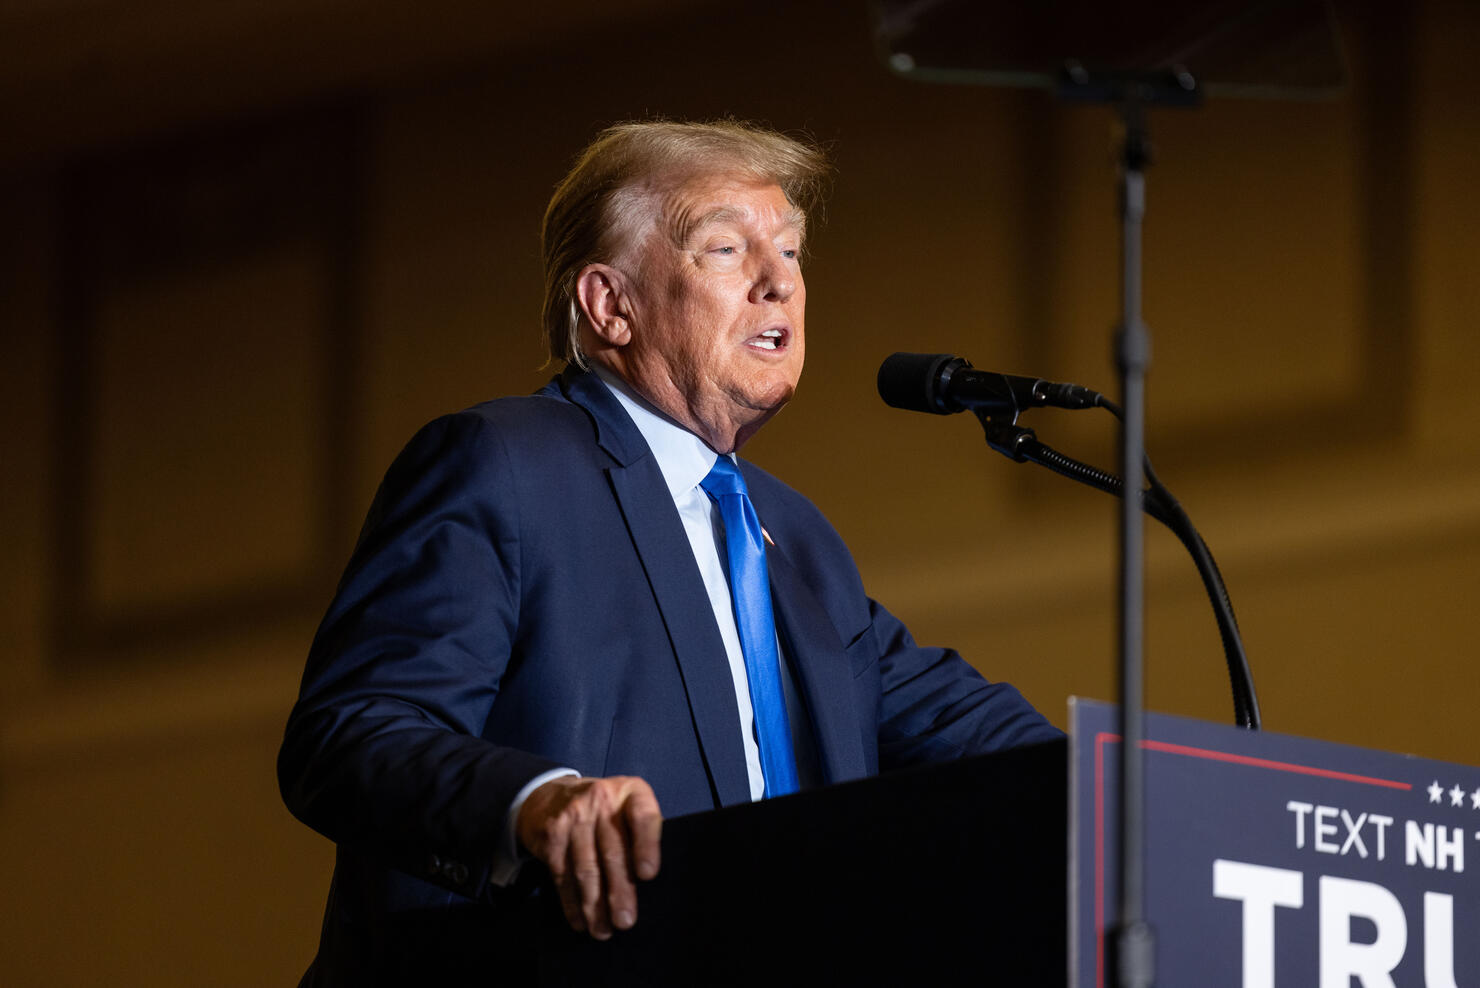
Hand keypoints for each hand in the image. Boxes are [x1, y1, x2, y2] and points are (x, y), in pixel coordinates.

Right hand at [516, 775, 662, 938]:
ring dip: (595, 904)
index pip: (643, 817)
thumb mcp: (627, 806)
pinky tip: (581, 921)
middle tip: (626, 920)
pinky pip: (563, 875)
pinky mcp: (552, 836)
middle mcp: (601, 800)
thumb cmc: (605, 810)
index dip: (646, 846)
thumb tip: (648, 884)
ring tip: (604, 930)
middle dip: (620, 890)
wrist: (551, 795)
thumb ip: (642, 832)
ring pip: (586, 868)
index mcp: (630, 792)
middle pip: (612, 851)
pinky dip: (571, 902)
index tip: (648, 875)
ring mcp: (573, 817)